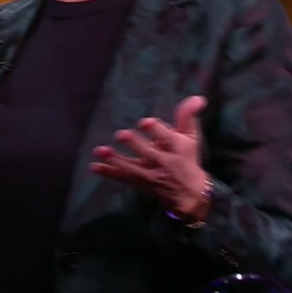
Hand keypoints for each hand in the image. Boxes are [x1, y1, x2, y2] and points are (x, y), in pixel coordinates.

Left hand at [90, 95, 208, 217]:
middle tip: (121, 135)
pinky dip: (108, 173)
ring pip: (131, 168)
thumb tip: (197, 97)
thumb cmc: (187, 159)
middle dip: (135, 144)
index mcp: (178, 149)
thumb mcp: (191, 137)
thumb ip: (187, 116)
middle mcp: (164, 163)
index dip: (157, 130)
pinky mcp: (140, 183)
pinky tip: (94, 166)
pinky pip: (122, 178)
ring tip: (99, 151)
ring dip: (115, 160)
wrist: (189, 194)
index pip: (168, 138)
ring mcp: (151, 175)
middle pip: (148, 153)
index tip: (146, 122)